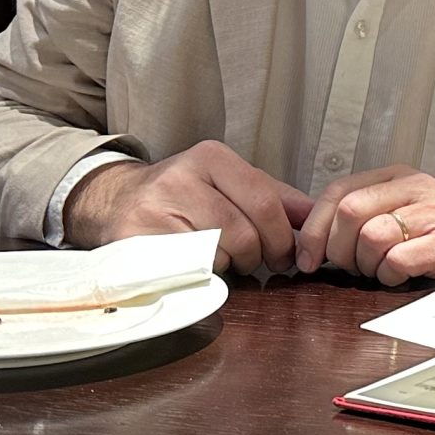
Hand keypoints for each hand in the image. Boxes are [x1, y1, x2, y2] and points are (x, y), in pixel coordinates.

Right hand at [64, 140, 309, 277]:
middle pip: (245, 232)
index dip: (282, 238)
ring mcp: (155, 208)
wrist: (116, 203)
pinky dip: (201, 276)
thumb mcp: (229, 185)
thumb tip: (318, 216)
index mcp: (211, 157)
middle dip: (258, 257)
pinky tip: (197, 269)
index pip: (265, 202)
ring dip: (228, 268)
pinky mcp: (135, 239)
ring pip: (218, 253)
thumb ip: (276, 199)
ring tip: (221, 261)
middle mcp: (181, 176)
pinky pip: (187, 270)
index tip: (285, 256)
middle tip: (255, 264)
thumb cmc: (183, 199)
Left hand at [295, 166, 434, 283]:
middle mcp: (413, 188)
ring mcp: (431, 213)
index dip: (315, 228)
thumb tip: (308, 238)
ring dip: (366, 265)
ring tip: (380, 270)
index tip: (308, 257)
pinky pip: (397, 260)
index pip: (338, 191)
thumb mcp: (397, 210)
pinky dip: (389, 276)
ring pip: (371, 237)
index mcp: (395, 176)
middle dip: (338, 250)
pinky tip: (398, 276)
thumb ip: (359, 215)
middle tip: (350, 267)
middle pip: (349, 212)